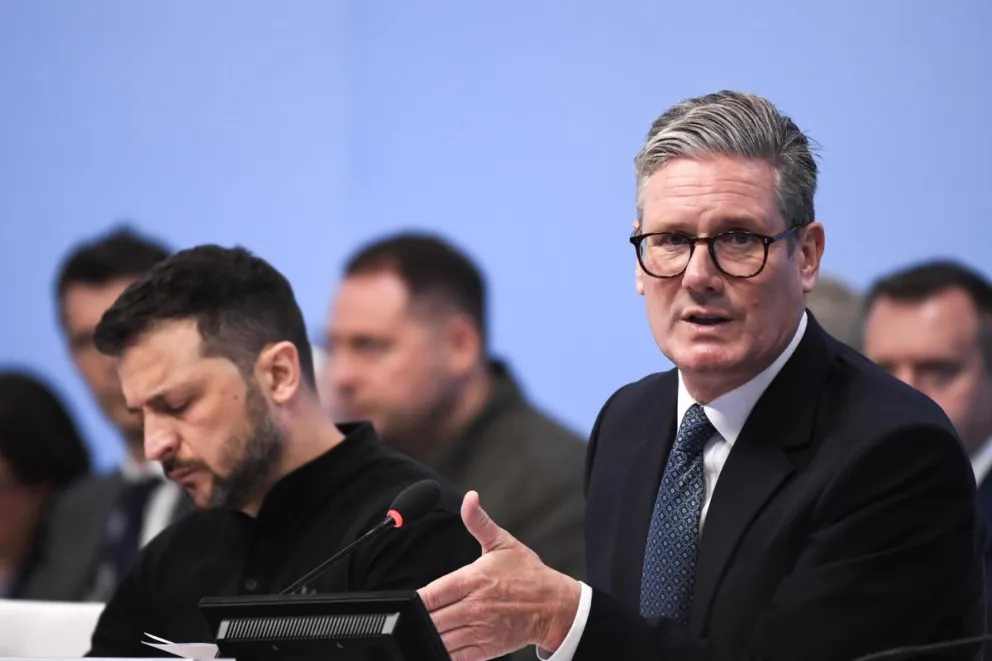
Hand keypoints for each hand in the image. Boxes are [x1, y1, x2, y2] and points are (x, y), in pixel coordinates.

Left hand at [418, 491, 580, 660]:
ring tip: (422, 630)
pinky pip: (455, 656)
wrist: (555, 605)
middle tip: (411, 616)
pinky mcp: (485, 649)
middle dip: (418, 619)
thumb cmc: (529, 575)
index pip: (431, 594)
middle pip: (431, 619)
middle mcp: (474, 606)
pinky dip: (441, 653)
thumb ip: (479, 521)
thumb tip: (469, 498)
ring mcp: (479, 630)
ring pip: (440, 639)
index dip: (416, 599)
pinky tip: (436, 645)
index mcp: (473, 580)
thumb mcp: (503, 542)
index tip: (407, 600)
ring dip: (428, 636)